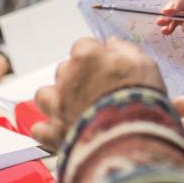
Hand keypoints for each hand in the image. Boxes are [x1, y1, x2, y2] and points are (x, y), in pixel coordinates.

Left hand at [32, 36, 165, 151]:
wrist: (131, 139)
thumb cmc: (140, 98)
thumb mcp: (143, 64)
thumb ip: (125, 49)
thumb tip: (112, 43)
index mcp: (87, 57)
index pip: (84, 45)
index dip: (96, 56)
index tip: (106, 64)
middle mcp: (67, 77)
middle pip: (64, 69)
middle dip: (77, 77)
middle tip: (97, 89)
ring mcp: (59, 105)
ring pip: (44, 95)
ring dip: (56, 98)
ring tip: (73, 107)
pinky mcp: (55, 133)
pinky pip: (40, 129)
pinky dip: (48, 130)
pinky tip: (60, 130)